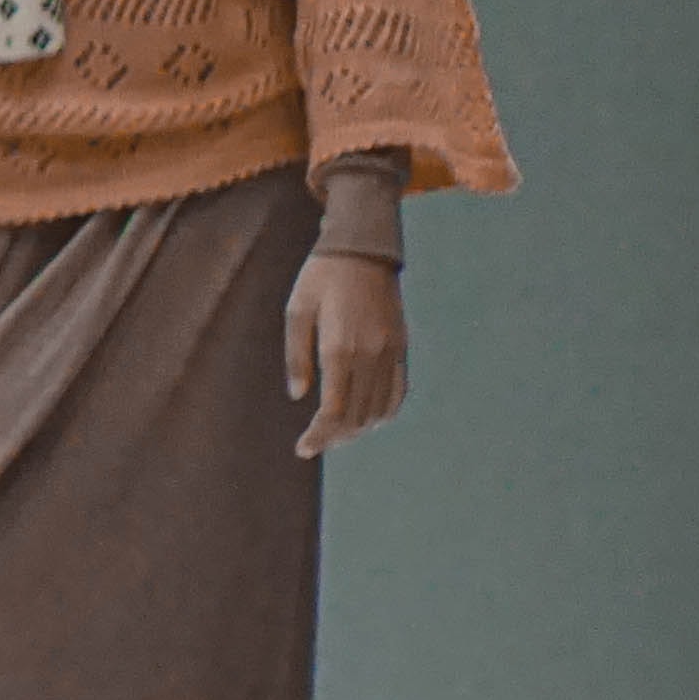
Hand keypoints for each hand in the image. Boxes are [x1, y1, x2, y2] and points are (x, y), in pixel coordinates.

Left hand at [288, 252, 406, 455]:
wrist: (363, 250)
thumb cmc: (321, 278)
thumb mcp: (296, 311)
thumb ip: (297, 356)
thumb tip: (299, 396)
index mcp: (340, 348)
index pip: (334, 409)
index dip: (319, 435)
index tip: (304, 449)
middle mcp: (370, 355)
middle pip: (358, 416)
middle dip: (335, 436)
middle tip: (314, 443)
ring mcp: (391, 352)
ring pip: (380, 409)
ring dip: (359, 428)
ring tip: (336, 433)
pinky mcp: (401, 348)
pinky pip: (399, 391)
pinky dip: (384, 412)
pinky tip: (367, 419)